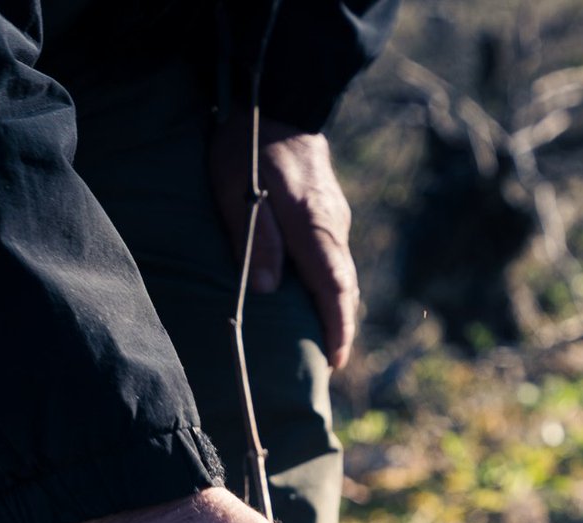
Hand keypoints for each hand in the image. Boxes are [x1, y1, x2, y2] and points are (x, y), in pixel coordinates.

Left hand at [210, 112, 358, 369]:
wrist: (280, 99)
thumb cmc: (250, 146)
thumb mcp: (238, 192)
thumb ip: (254, 240)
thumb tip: (264, 290)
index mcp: (313, 227)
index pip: (333, 289)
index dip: (337, 329)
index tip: (336, 361)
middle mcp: (333, 228)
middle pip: (344, 289)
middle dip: (341, 328)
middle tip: (331, 364)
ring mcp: (336, 219)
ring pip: (342, 274)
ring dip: (337, 309)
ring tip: (325, 340)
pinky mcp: (331, 212)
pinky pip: (336, 259)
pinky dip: (331, 286)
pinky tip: (317, 298)